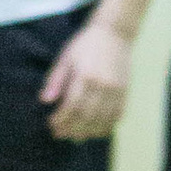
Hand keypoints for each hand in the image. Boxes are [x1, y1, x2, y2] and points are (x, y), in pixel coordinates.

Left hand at [41, 11, 132, 142]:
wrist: (114, 33)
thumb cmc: (85, 45)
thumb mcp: (65, 58)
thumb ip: (55, 80)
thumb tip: (45, 100)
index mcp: (85, 76)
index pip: (72, 106)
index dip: (61, 119)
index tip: (52, 125)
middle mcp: (103, 85)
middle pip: (87, 116)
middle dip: (72, 129)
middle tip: (60, 135)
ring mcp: (117, 90)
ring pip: (103, 119)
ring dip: (89, 131)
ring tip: (76, 137)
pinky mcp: (125, 91)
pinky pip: (118, 115)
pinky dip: (107, 126)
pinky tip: (97, 131)